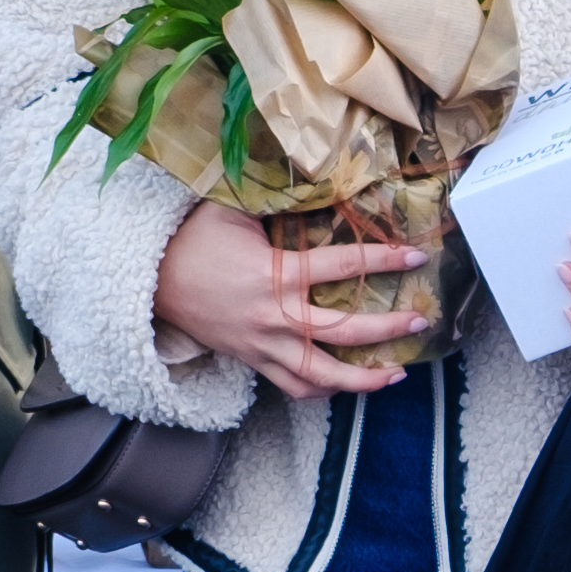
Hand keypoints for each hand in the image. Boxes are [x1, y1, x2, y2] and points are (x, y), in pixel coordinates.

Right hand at [157, 203, 440, 395]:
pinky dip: (321, 390)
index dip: (383, 259)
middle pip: (343, 331)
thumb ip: (280, 203)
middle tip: (420, 320)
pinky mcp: (252, 361)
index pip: (343, 267)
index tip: (414, 257)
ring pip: (321, 374)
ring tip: (395, 376)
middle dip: (387, 328)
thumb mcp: (235, 210)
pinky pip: (292, 386)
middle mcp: (275, 315)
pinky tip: (344, 386)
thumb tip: (320, 181)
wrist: (150, 280)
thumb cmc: (193, 239)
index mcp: (276, 273)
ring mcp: (264, 344)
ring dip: (361, 380)